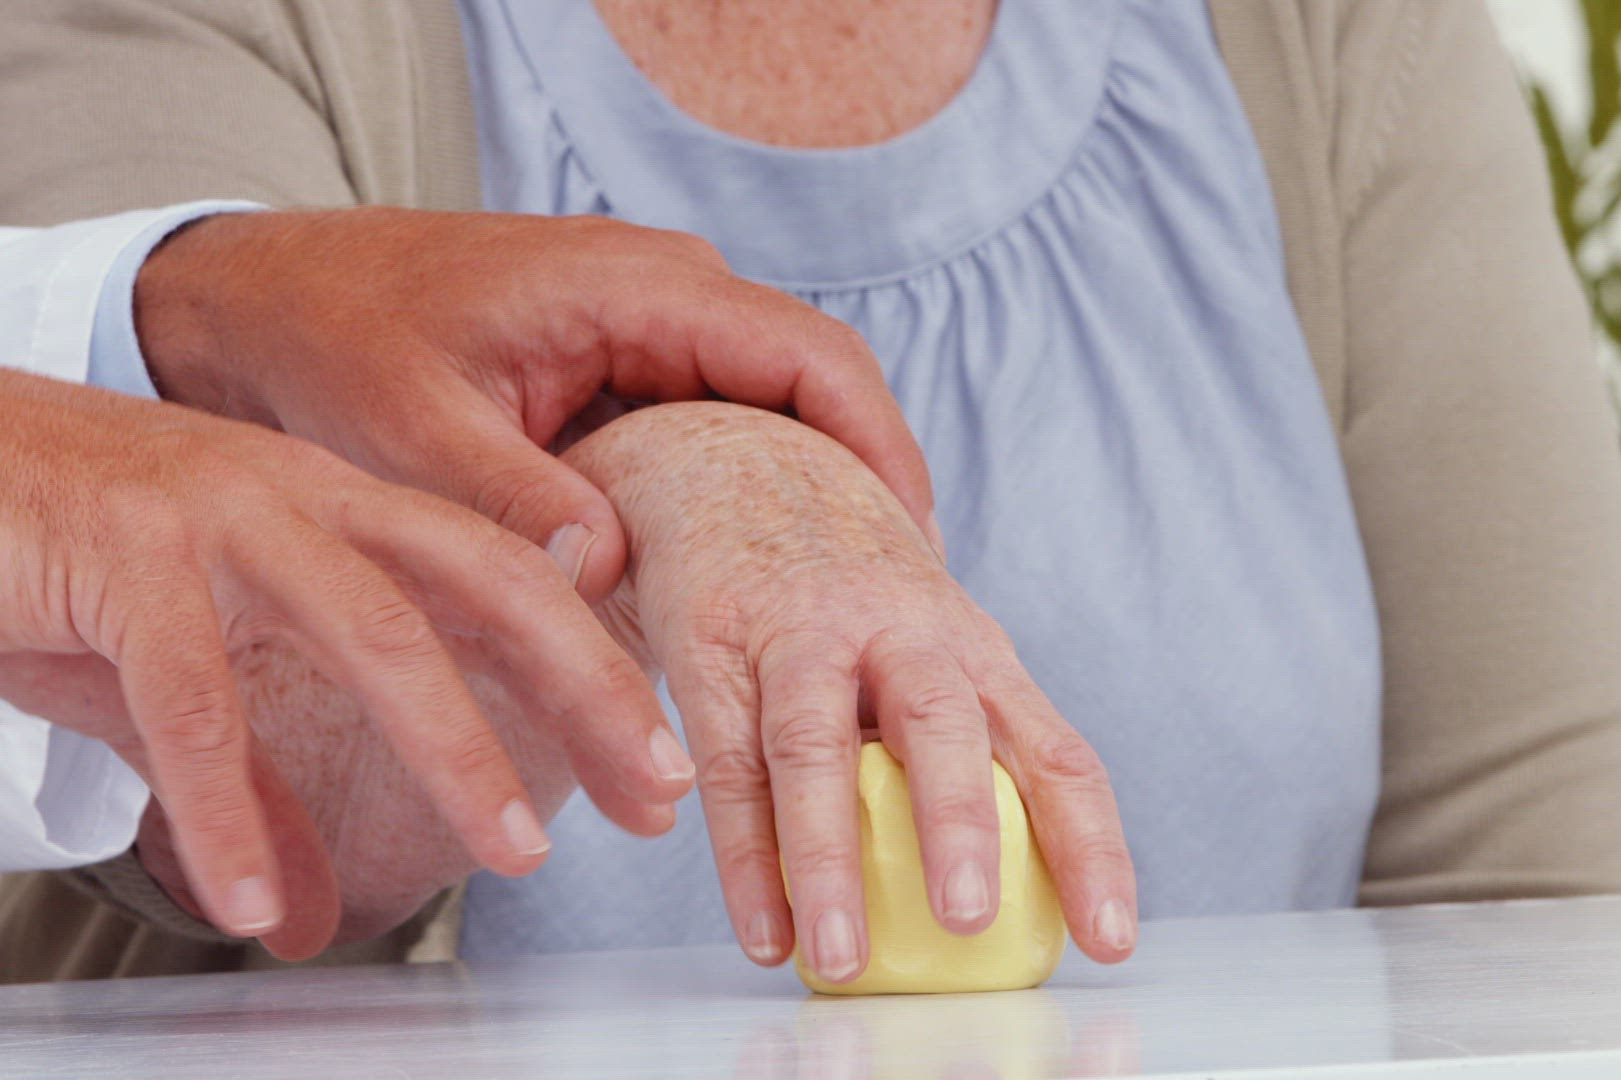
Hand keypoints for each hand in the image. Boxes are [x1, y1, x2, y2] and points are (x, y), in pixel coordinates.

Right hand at [0, 370, 691, 954]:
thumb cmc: (66, 563)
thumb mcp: (183, 681)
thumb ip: (259, 789)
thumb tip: (305, 916)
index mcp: (341, 511)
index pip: (504, 583)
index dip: (591, 672)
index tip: (659, 769)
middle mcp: (303, 499)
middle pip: (486, 582)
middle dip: (586, 687)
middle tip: (656, 788)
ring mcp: (216, 517)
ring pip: (373, 629)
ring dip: (456, 749)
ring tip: (517, 855)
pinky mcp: (117, 555)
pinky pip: (191, 696)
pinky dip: (228, 802)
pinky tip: (250, 895)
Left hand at [133, 208, 938, 601]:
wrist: (275, 299)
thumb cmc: (341, 339)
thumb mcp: (414, 428)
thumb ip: (513, 496)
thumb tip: (609, 570)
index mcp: (642, 286)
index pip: (813, 358)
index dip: (881, 452)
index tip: (914, 548)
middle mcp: (673, 297)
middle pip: (821, 392)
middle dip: (868, 492)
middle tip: (898, 603)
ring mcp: (659, 332)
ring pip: (781, 416)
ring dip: (817, 501)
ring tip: (850, 608)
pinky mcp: (635, 371)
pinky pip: (727, 430)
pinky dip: (756, 500)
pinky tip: (764, 582)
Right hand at [567, 403, 1137, 982]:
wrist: (733, 461)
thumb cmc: (849, 588)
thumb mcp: (928, 640)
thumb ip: (969, 742)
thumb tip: (1026, 896)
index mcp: (971, 646)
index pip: (1054, 750)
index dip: (1090, 846)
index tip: (1112, 941)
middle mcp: (898, 631)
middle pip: (942, 723)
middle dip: (959, 823)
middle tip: (970, 920)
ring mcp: (800, 634)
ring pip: (817, 746)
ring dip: (830, 857)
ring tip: (842, 958)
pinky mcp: (714, 645)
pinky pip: (729, 762)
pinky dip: (744, 856)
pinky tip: (766, 932)